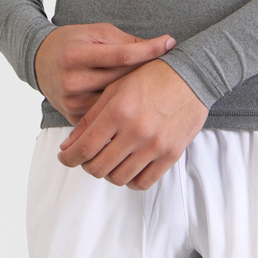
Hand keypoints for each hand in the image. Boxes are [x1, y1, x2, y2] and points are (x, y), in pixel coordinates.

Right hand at [34, 23, 176, 124]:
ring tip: (160, 87)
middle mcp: (73, 80)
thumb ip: (122, 41)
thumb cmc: (73, 41)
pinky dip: (122, 111)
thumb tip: (156, 46)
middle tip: (173, 66)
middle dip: (146, 72)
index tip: (170, 42)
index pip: (121, 54)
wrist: (40, 62)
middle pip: (121, 80)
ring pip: (116, 102)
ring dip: (138, 95)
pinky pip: (104, 117)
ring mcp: (72, 102)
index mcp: (77, 55)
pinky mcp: (72, 117)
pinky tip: (140, 105)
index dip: (149, 49)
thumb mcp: (94, 32)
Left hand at [56, 57, 209, 189]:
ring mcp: (155, 145)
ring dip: (107, 172)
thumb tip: (68, 145)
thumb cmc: (151, 77)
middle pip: (98, 167)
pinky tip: (127, 166)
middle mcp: (136, 131)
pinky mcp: (171, 154)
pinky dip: (130, 179)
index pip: (84, 148)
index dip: (68, 157)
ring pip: (118, 178)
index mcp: (119, 110)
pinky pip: (143, 182)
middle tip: (86, 157)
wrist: (192, 76)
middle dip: (86, 165)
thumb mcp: (116, 88)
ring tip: (108, 159)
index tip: (64, 157)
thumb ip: (91, 118)